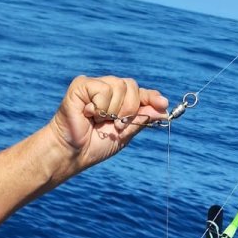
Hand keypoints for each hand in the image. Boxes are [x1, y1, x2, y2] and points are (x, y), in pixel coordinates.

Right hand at [50, 75, 167, 171]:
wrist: (73, 152)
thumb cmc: (95, 145)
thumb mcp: (124, 134)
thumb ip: (141, 119)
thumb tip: (163, 110)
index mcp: (120, 101)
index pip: (140, 93)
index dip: (152, 97)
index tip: (163, 105)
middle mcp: (109, 90)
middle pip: (132, 87)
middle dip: (128, 110)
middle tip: (115, 126)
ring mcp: (95, 85)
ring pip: (119, 86)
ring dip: (112, 111)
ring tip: (98, 121)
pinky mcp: (82, 84)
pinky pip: (104, 89)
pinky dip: (99, 106)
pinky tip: (87, 114)